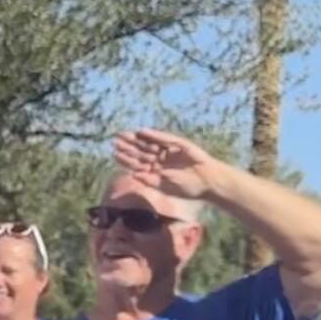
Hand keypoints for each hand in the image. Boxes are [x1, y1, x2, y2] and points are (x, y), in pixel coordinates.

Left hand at [111, 128, 225, 202]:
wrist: (207, 182)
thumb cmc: (187, 188)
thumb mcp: (164, 186)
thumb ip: (148, 180)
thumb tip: (132, 174)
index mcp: (155, 171)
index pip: (137, 163)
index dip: (125, 159)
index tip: (114, 153)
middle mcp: (160, 160)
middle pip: (140, 152)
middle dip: (128, 146)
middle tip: (115, 140)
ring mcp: (169, 151)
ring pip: (149, 144)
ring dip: (137, 139)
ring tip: (124, 134)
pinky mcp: (178, 144)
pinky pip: (164, 138)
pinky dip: (153, 135)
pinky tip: (142, 132)